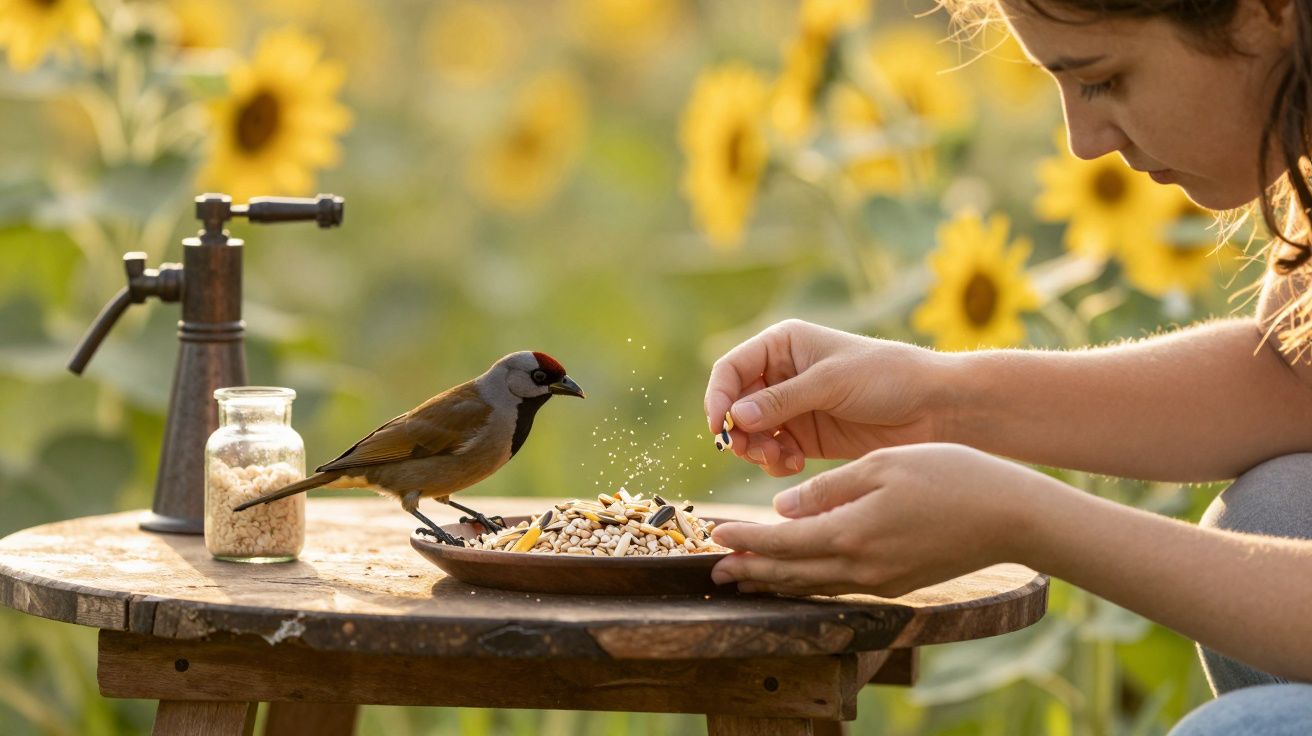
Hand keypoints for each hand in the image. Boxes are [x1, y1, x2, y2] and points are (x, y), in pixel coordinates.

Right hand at [704, 319, 951, 476]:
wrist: (934, 409)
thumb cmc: (888, 377)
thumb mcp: (832, 382)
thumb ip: (782, 400)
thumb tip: (736, 417)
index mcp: (784, 345)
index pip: (732, 369)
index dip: (719, 396)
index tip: (721, 427)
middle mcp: (783, 375)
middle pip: (736, 405)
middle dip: (739, 430)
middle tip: (753, 449)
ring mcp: (793, 408)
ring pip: (751, 433)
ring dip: (756, 449)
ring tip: (779, 459)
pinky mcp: (807, 437)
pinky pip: (773, 453)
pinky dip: (776, 462)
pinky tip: (795, 465)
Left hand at [709, 443, 1051, 596]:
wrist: (1011, 515)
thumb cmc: (949, 476)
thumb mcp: (880, 465)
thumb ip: (827, 490)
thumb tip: (783, 509)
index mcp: (851, 534)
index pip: (781, 543)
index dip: (745, 541)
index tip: (714, 535)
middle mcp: (861, 568)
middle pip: (791, 574)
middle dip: (751, 571)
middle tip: (716, 571)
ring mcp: (881, 581)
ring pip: (815, 585)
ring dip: (777, 582)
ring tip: (747, 579)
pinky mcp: (899, 583)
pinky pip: (841, 585)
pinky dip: (811, 581)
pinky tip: (803, 573)